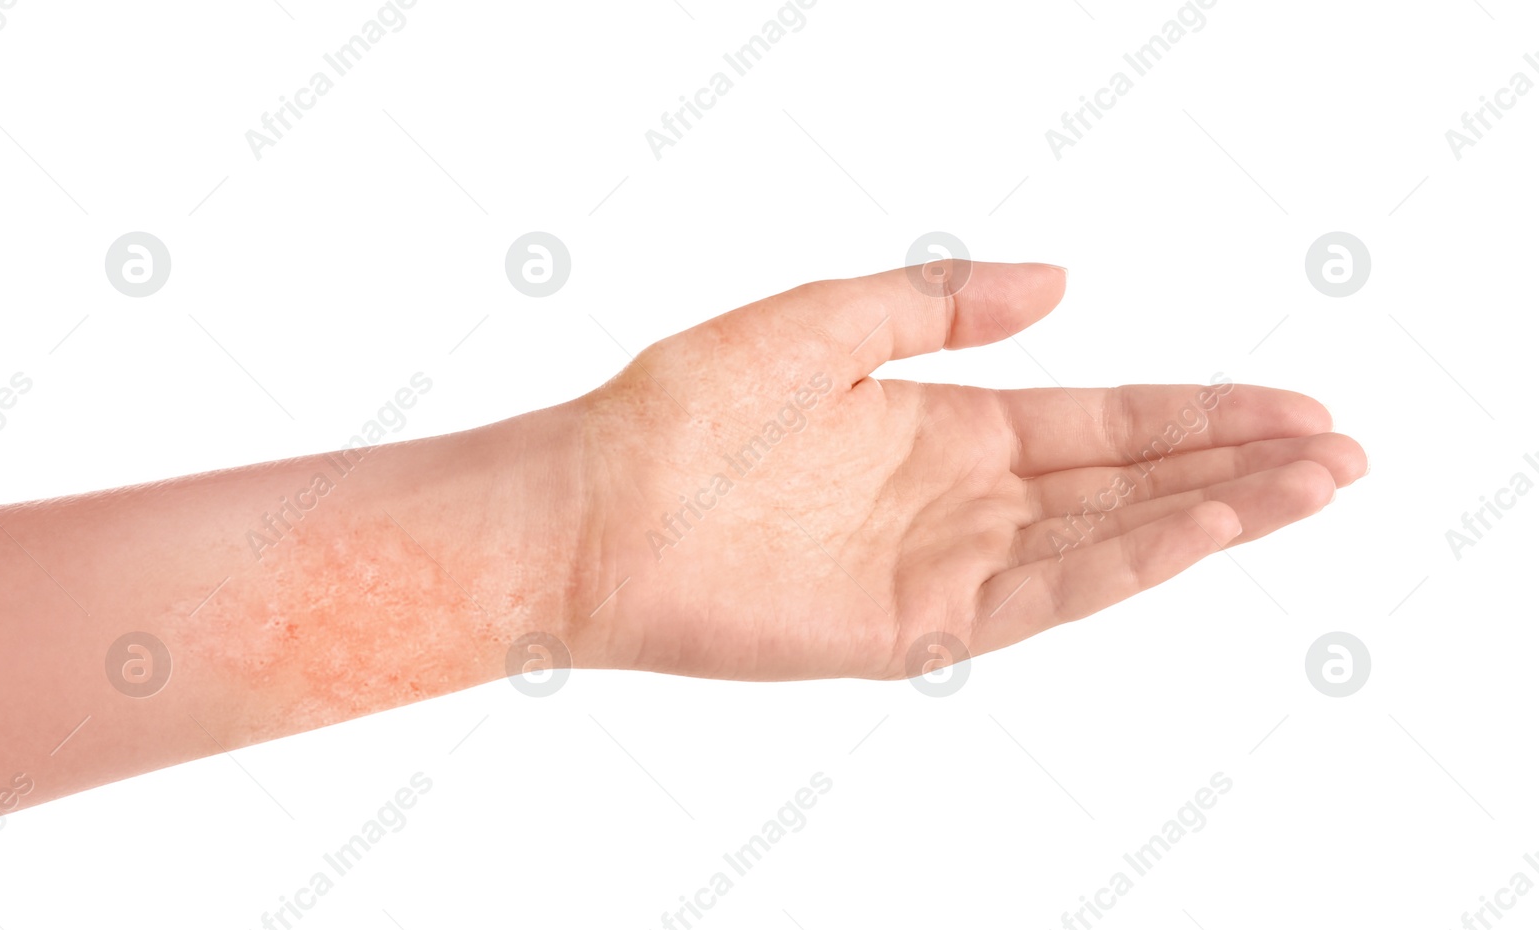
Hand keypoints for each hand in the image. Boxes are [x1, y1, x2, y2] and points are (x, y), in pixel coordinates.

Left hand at [568, 261, 1365, 680]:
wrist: (591, 505)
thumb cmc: (683, 410)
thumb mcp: (823, 319)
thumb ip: (942, 304)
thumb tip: (1063, 282)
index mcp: (946, 425)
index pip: (1102, 424)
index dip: (1201, 414)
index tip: (1296, 405)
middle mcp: (960, 500)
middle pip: (1127, 485)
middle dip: (1236, 468)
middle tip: (1343, 451)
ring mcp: (943, 567)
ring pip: (1105, 543)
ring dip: (1210, 517)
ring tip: (1310, 487)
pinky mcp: (912, 627)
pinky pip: (1039, 594)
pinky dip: (1125, 565)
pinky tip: (1201, 531)